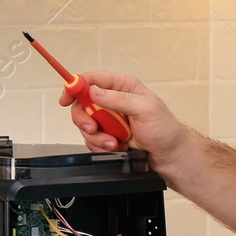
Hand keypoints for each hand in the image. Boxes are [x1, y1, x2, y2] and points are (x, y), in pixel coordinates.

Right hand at [60, 70, 189, 169]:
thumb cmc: (165, 130)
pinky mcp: (107, 135)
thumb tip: (95, 92)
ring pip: (86, 125)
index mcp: (123, 86)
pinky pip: (91, 140)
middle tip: (92, 129)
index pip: (92, 79)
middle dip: (84, 119)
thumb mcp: (145, 109)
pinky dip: (101, 146)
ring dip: (97, 137)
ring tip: (115, 143)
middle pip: (82, 104)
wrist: (169, 156)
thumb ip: (119, 99)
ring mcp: (109, 119)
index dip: (75, 86)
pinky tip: (117, 148)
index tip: (66, 99)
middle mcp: (114, 100)